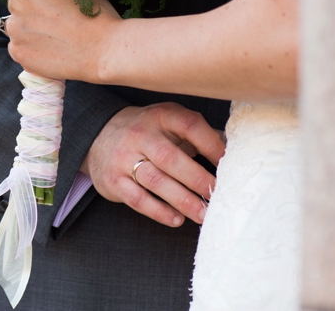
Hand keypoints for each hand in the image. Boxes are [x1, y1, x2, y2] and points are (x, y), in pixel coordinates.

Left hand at [5, 0, 119, 81]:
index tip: (44, 3)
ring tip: (52, 39)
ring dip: (28, 31)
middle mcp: (17, 2)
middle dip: (29, 12)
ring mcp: (14, 28)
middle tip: (52, 22)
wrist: (104, 49)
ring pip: (16, 28)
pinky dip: (30, 50)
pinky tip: (49, 51)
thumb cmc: (96, 15)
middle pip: (16, 5)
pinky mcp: (17, 52)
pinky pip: (18, 48)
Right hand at [84, 103, 224, 226]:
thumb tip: (236, 147)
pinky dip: (159, 211)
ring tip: (203, 214)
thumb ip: (198, 134)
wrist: (98, 135)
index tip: (228, 163)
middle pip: (171, 158)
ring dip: (183, 200)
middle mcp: (140, 134)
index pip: (189, 125)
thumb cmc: (147, 132)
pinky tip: (177, 219)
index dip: (211, 144)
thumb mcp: (169, 122)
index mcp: (160, 116)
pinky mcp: (113, 180)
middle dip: (198, 179)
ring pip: (155, 180)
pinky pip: (138, 199)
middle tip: (218, 196)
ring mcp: (123, 157)